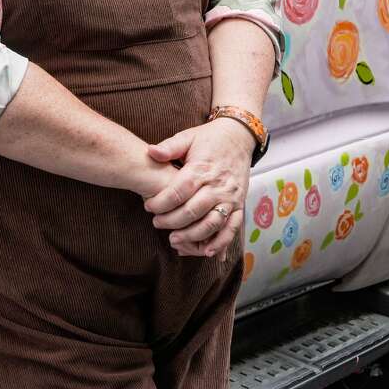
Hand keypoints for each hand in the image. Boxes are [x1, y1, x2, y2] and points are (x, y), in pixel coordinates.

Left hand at [142, 119, 252, 257]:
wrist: (239, 136)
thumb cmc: (209, 138)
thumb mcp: (187, 137)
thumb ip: (169, 147)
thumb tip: (150, 151)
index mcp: (201, 169)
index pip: (178, 192)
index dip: (160, 203)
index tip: (148, 206)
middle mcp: (217, 185)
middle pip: (192, 211)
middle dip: (171, 221)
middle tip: (156, 224)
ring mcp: (230, 197)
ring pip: (211, 224)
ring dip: (192, 236)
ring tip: (174, 240)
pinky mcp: (240, 205)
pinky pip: (232, 228)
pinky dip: (221, 242)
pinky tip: (206, 251)